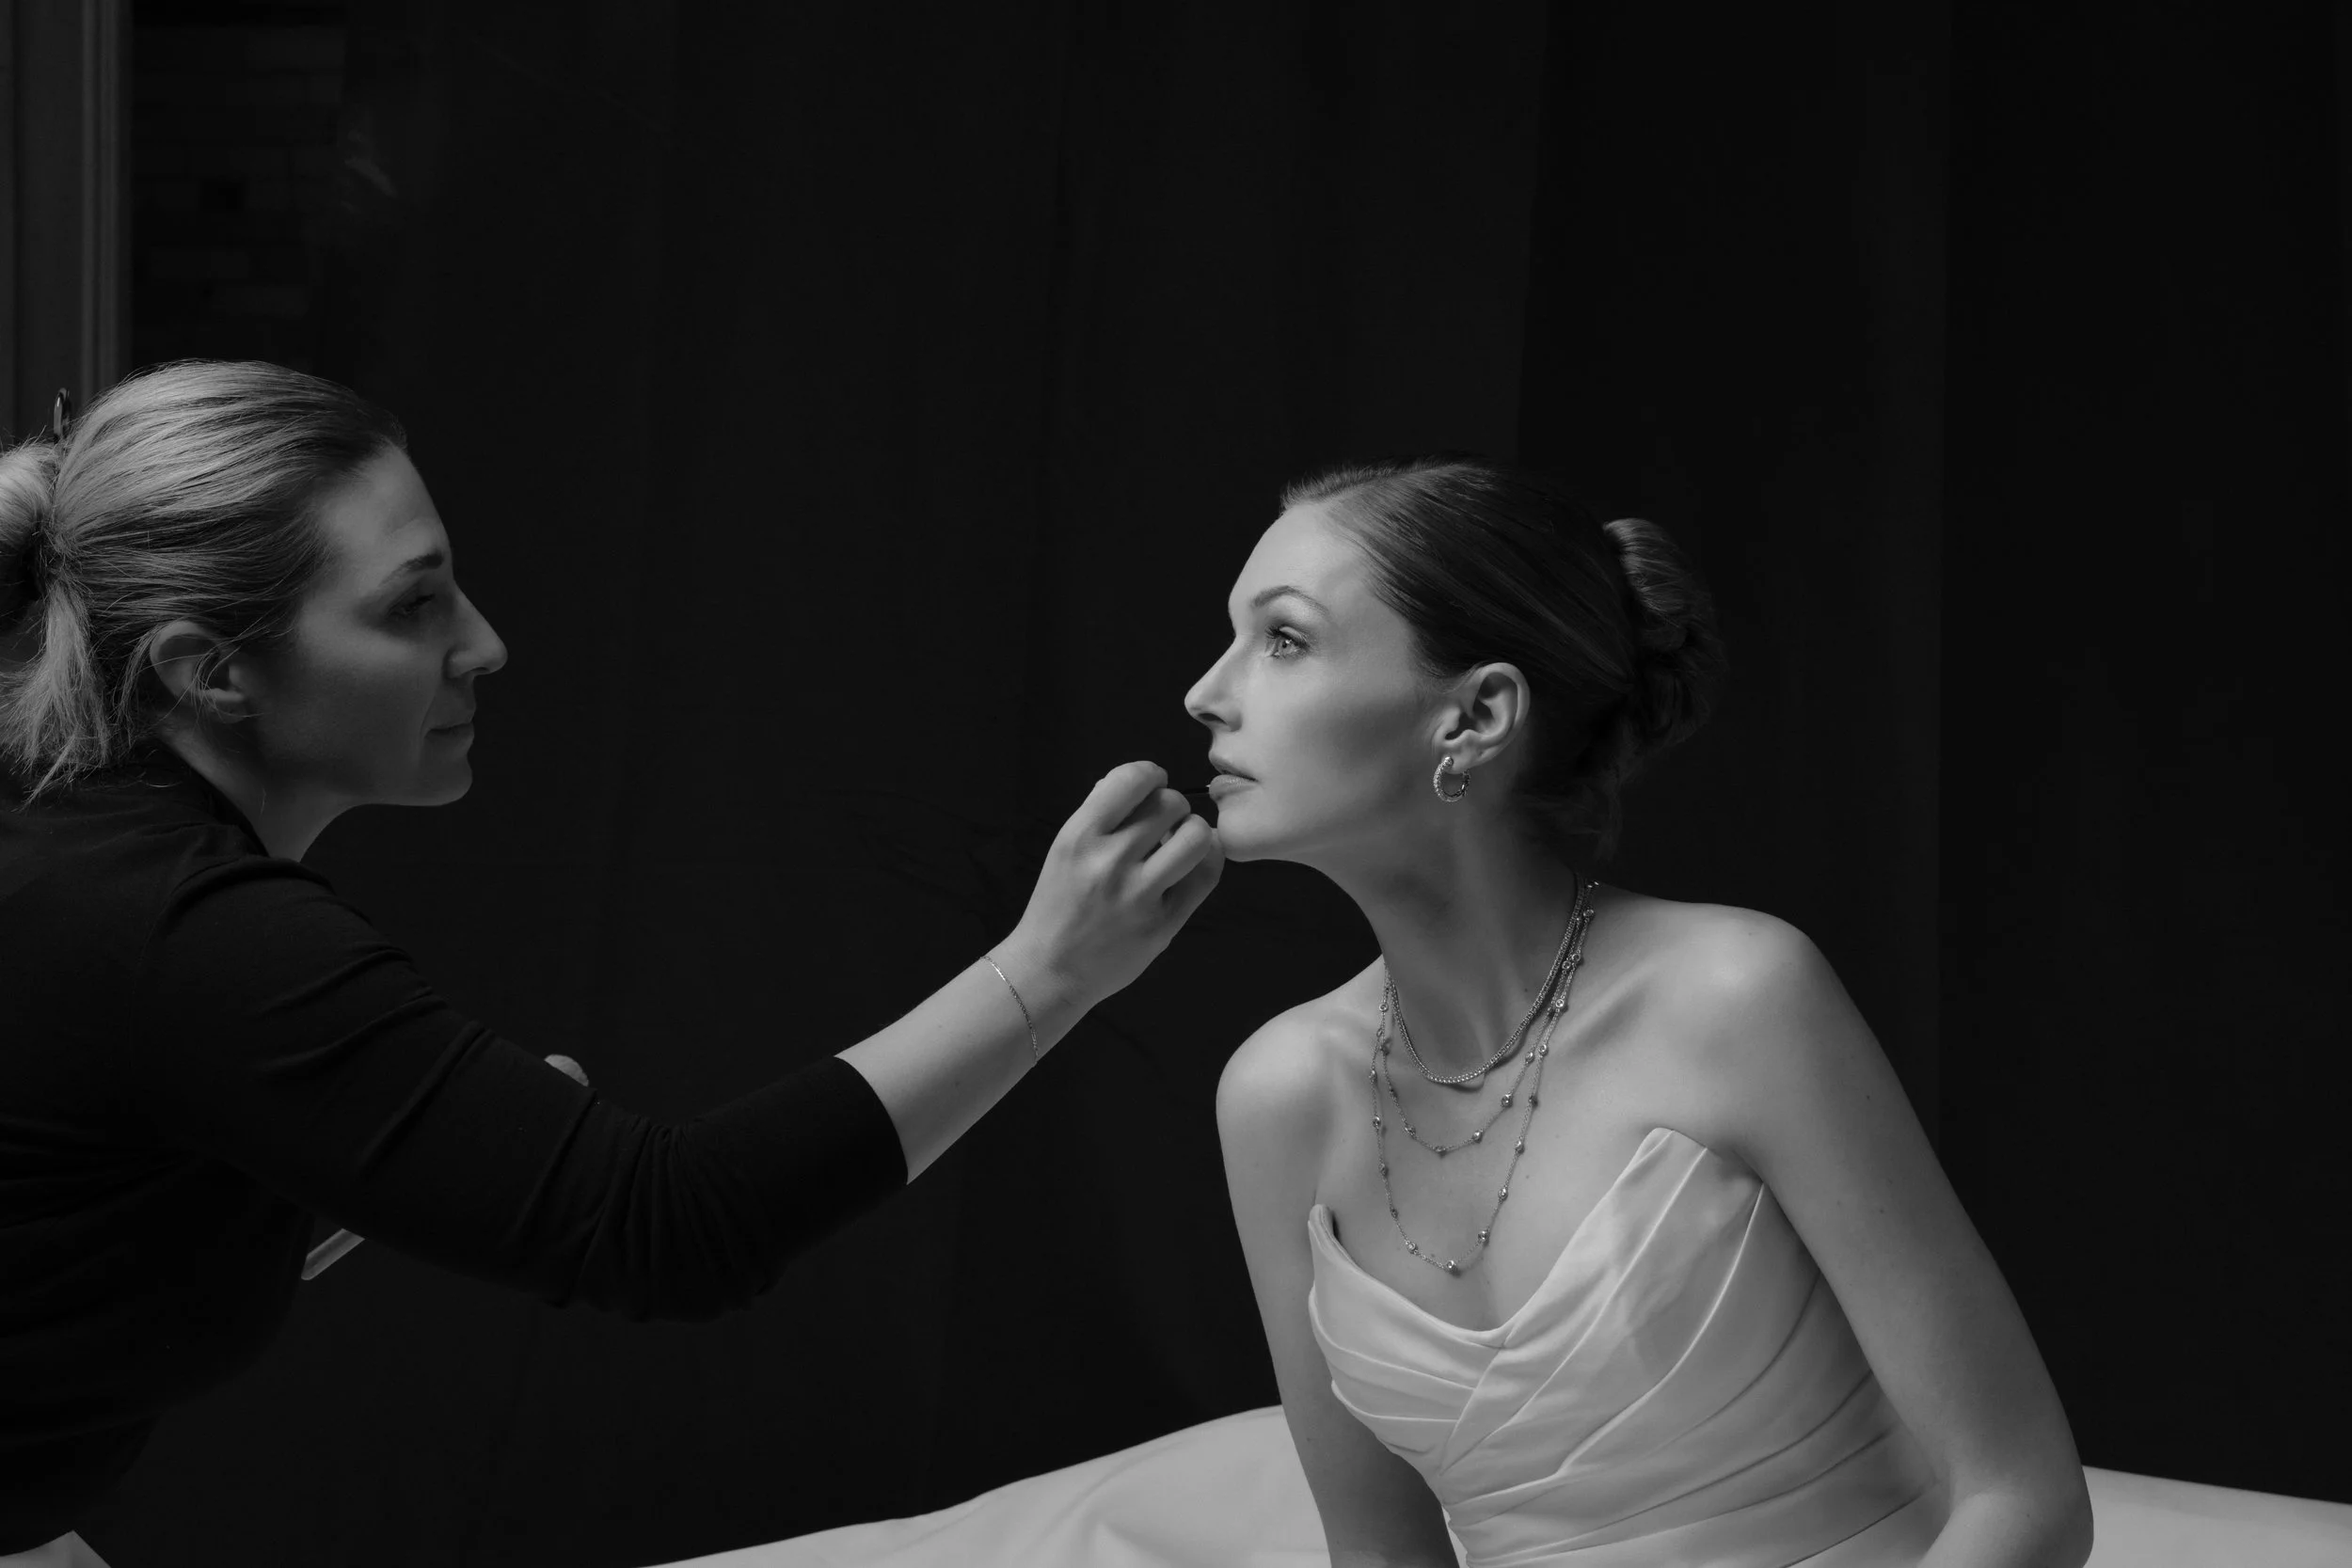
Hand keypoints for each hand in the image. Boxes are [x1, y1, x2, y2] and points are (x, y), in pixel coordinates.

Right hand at [999, 761, 1223, 1007]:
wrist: (1051, 968)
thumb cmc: (1058, 903)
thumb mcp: (1065, 849)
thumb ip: (1100, 813)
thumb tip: (1141, 782)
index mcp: (1080, 836)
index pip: (1133, 778)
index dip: (1151, 775)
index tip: (1152, 787)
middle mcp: (1110, 861)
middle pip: (1170, 803)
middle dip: (1172, 807)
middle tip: (1163, 824)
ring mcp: (1140, 895)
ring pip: (1196, 836)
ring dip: (1193, 832)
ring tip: (1180, 843)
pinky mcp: (1164, 924)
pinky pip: (1206, 876)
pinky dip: (1208, 860)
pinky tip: (1195, 862)